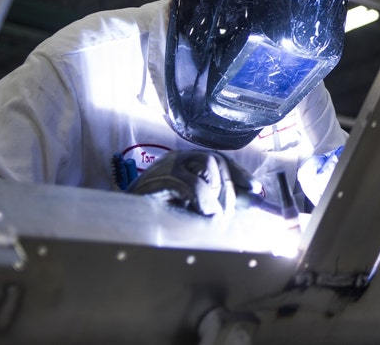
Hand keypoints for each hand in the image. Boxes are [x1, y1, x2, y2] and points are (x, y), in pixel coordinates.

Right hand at [125, 150, 253, 215]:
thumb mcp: (192, 205)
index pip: (219, 159)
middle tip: (225, 213)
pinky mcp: (161, 176)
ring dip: (216, 194)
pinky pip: (193, 183)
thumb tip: (248, 200)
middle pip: (217, 161)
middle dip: (229, 188)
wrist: (122, 221)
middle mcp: (177, 158)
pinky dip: (204, 199)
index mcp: (185, 163)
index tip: (256, 190)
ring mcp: (167, 164)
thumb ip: (216, 199)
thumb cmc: (157, 215)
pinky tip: (203, 212)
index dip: (240, 174)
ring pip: (209, 166)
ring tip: (210, 214)